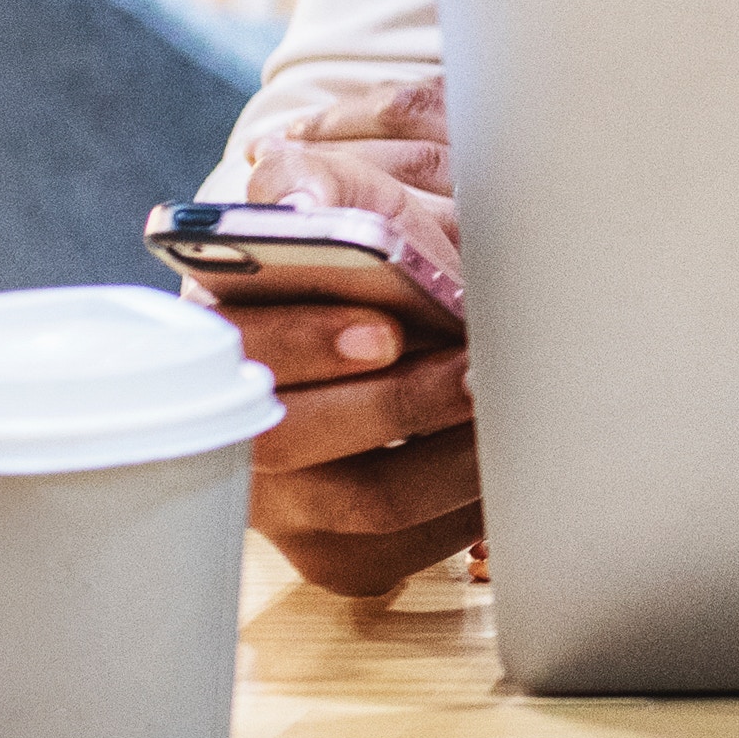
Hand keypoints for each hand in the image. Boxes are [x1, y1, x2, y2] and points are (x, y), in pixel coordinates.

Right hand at [223, 78, 479, 597]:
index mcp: (221, 335)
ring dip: (447, 459)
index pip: (240, 350)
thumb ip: (318, 184)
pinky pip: (405, 546)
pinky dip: (464, 504)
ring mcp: (288, 503)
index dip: (304, 343)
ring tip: (514, 408)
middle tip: (476, 372)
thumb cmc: (357, 259)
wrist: (372, 324)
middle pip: (293, 439)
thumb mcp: (338, 204)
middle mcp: (239, 428)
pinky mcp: (342, 553)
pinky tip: (517, 455)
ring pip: (364, 502)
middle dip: (393, 404)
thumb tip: (291, 186)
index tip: (383, 330)